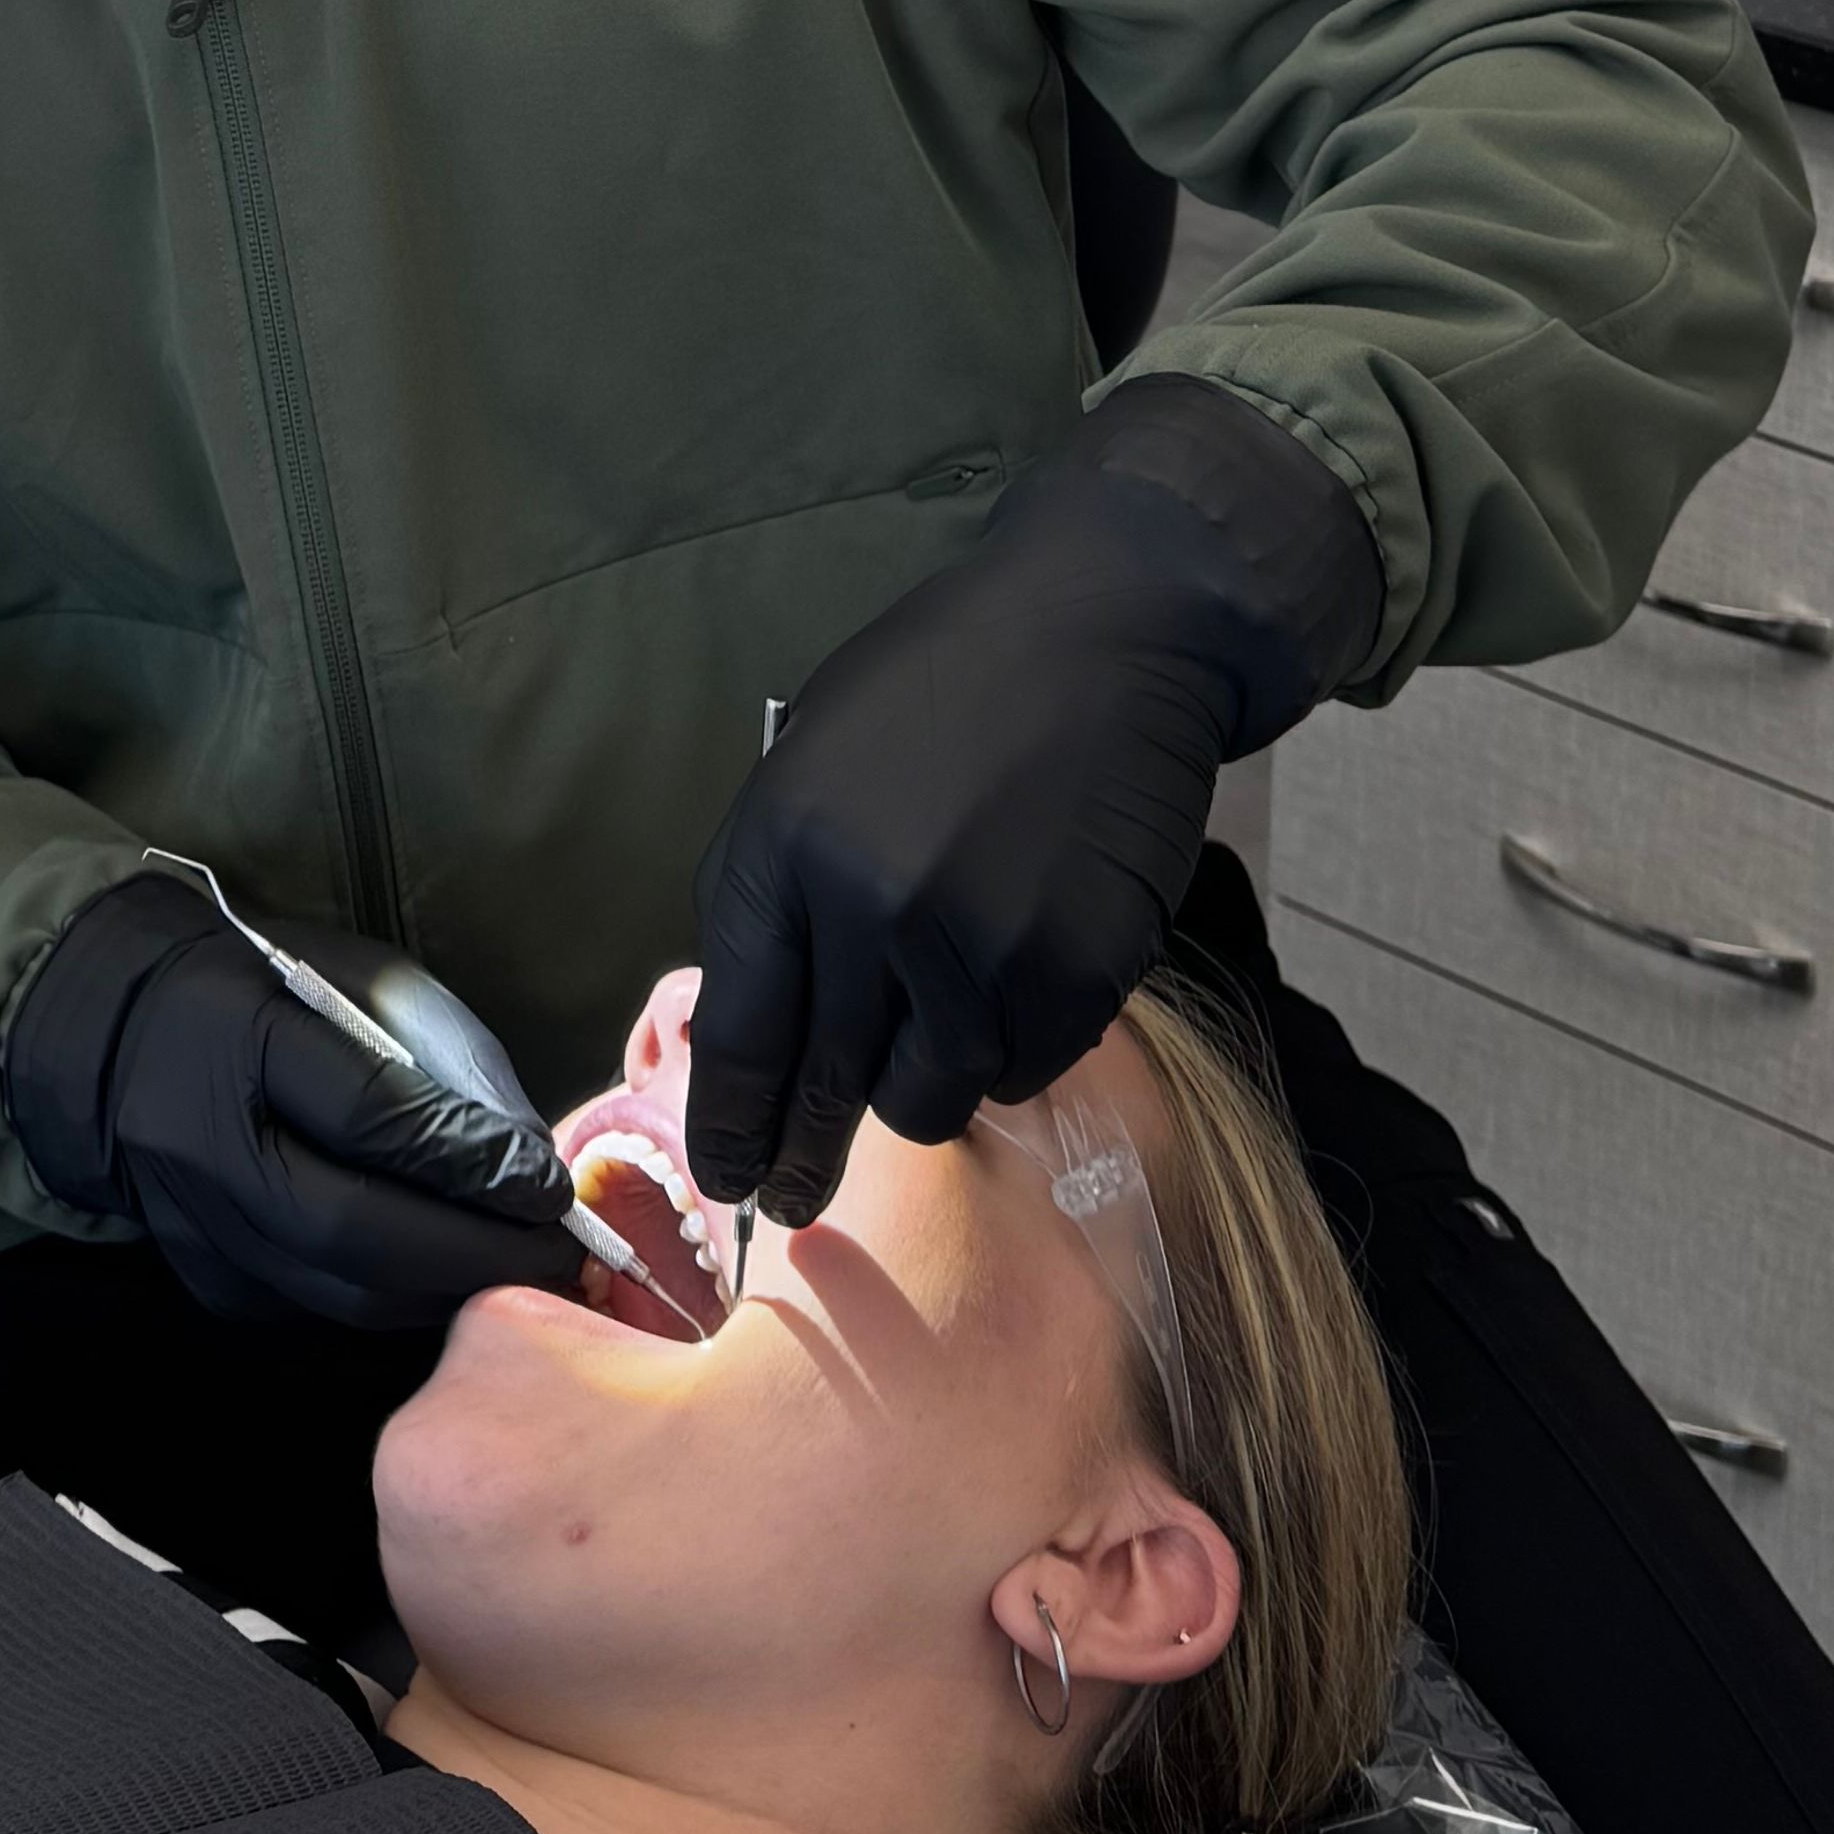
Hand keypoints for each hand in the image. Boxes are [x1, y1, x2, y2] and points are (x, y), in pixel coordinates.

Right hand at [2, 872, 590, 1328]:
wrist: (126, 1040)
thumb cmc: (267, 990)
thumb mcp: (362, 982)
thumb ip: (446, 1064)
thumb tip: (529, 1162)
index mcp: (240, 1039)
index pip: (368, 1115)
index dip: (469, 1159)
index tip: (550, 1183)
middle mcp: (208, 1148)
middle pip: (356, 1232)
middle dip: (474, 1254)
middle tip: (560, 1254)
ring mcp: (201, 1231)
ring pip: (345, 1295)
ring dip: (446, 1291)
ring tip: (523, 1272)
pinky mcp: (212, 1285)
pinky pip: (324, 1311)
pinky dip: (397, 1300)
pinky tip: (445, 1276)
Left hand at [684, 376, 1382, 1226]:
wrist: (1106, 629)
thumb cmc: (947, 686)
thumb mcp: (816, 761)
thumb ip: (780, 892)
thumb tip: (752, 1030)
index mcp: (785, 847)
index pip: (741, 1031)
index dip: (730, 1123)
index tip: (727, 1181)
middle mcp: (867, 909)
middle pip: (826, 1085)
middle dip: (805, 1156)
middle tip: (795, 1203)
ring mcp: (974, 949)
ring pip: (927, 1098)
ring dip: (925, 1079)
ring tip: (939, 1027)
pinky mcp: (1069, 974)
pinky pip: (1018, 1069)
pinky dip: (1011, 1046)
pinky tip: (1020, 972)